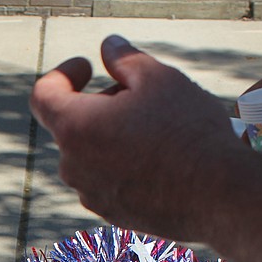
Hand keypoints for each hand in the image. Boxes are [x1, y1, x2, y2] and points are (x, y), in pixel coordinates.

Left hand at [30, 36, 239, 236]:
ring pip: (92, 153)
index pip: (44, 95)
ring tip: (159, 131)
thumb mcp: (159, 79)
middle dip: (101, 104)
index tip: (89, 67)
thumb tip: (109, 47)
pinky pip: (108, 180)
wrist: (218, 196)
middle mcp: (72, 166)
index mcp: (75, 128)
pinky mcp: (111, 214)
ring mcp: (90, 194)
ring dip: (113, 135)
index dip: (63, 74)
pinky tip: (163, 161)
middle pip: (74, 124)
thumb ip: (125, 60)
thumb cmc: (187, 132)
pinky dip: (125, 164)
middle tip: (146, 97)